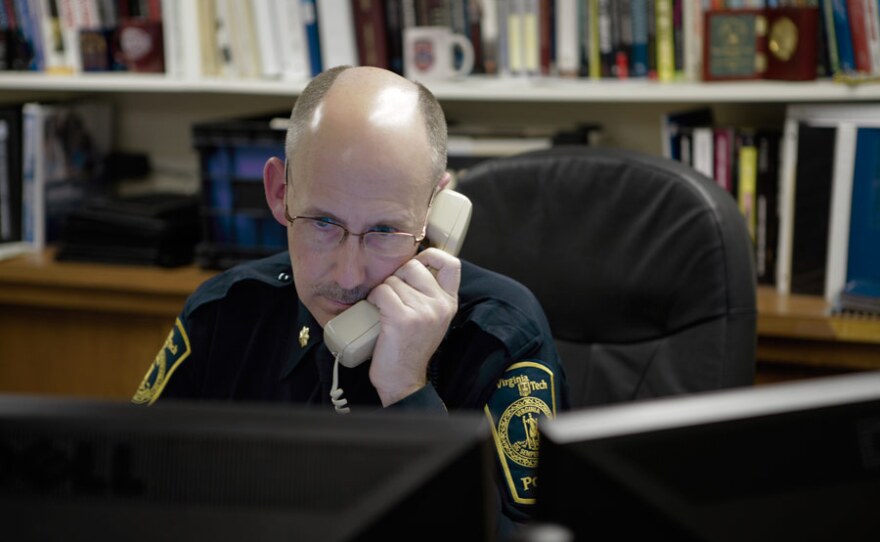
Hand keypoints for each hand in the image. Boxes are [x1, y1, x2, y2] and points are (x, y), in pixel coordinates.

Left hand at [365, 248, 460, 405]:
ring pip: (393, 280)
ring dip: (382, 292)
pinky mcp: (403, 318)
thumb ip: (429, 295)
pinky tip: (375, 311)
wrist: (402, 381)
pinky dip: (373, 299)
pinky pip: (382, 292)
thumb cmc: (409, 349)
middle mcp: (440, 305)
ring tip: (384, 311)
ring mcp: (423, 311)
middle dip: (397, 277)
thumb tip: (411, 266)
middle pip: (413, 266)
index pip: (451, 264)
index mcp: (449, 303)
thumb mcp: (430, 320)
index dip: (432, 255)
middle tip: (393, 296)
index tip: (418, 263)